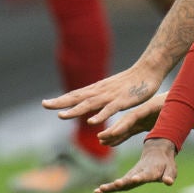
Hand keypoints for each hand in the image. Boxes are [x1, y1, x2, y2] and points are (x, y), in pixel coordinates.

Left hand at [42, 65, 163, 125]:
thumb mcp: (112, 89)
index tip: (45, 103)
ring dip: (75, 110)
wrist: (149, 70)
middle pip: (78, 98)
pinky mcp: (123, 101)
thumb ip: (101, 96)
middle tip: (44, 105)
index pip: (75, 95)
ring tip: (61, 115)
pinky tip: (91, 121)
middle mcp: (101, 92)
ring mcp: (111, 96)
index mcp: (98, 90)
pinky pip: (109, 109)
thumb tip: (91, 103)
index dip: (60, 99)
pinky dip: (100, 115)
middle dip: (61, 102)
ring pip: (90, 104)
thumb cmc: (132, 81)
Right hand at [95, 138, 177, 192]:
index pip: (145, 174)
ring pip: (120, 182)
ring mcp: (131, 176)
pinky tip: (97, 192)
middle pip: (129, 178)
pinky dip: (108, 188)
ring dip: (111, 186)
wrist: (156, 153)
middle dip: (123, 182)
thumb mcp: (171, 169)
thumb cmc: (165, 164)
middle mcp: (138, 172)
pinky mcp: (127, 179)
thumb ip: (169, 176)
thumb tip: (169, 182)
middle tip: (116, 184)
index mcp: (150, 170)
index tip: (135, 178)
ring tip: (100, 189)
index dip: (141, 177)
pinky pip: (117, 185)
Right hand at [96, 92, 193, 145]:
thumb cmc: (178, 101)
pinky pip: (128, 131)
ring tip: (101, 142)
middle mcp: (142, 113)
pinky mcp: (142, 123)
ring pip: (124, 128)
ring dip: (113, 135)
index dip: (121, 126)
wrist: (177, 96)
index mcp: (149, 109)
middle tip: (101, 139)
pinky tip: (109, 143)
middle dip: (113, 131)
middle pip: (125, 123)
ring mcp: (141, 119)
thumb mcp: (181, 108)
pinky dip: (119, 136)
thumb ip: (186, 119)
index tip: (111, 133)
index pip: (133, 118)